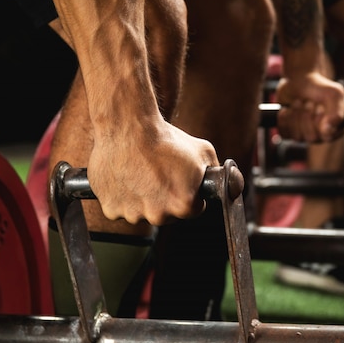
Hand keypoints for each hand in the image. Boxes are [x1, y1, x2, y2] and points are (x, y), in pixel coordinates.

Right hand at [88, 118, 220, 225]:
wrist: (129, 126)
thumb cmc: (167, 139)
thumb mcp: (204, 153)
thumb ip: (219, 174)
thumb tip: (233, 186)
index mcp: (183, 206)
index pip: (193, 210)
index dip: (191, 195)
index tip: (183, 183)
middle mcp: (158, 216)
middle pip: (167, 215)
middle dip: (167, 199)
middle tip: (161, 175)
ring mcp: (132, 214)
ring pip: (142, 212)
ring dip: (143, 199)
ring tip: (142, 173)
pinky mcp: (110, 208)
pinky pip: (120, 208)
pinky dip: (122, 197)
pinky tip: (126, 176)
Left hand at [274, 71, 343, 142]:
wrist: (299, 79)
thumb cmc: (319, 88)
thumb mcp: (335, 95)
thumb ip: (337, 113)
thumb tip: (328, 131)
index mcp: (335, 128)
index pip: (327, 137)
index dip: (320, 121)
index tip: (319, 107)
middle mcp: (320, 135)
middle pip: (311, 138)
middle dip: (307, 116)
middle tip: (308, 102)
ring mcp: (304, 134)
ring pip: (297, 137)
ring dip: (296, 116)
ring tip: (298, 102)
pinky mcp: (289, 131)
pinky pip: (284, 134)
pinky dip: (284, 119)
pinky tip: (286, 109)